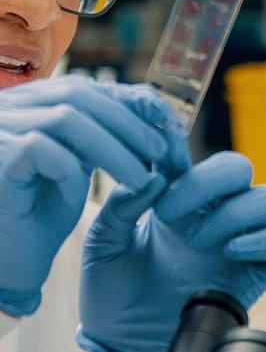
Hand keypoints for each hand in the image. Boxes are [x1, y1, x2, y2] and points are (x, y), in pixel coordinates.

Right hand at [0, 75, 189, 315]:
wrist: (11, 264)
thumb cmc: (45, 212)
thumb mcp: (81, 162)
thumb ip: (104, 131)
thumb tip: (151, 102)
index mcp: (28, 102)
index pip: (83, 87)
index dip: (126, 102)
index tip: (164, 125)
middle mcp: (8, 105)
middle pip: (76, 94)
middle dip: (126, 122)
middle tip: (161, 151)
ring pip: (66, 118)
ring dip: (114, 149)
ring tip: (143, 179)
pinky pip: (42, 148)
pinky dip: (72, 171)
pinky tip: (88, 196)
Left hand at [77, 151, 265, 351]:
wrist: (121, 343)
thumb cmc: (113, 290)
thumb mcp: (102, 243)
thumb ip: (120, 205)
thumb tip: (150, 177)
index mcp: (179, 197)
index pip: (192, 155)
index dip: (179, 147)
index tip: (158, 161)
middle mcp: (213, 213)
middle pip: (240, 167)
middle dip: (210, 179)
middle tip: (171, 212)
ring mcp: (238, 242)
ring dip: (236, 211)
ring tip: (200, 238)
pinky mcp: (255, 275)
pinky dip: (262, 241)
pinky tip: (229, 252)